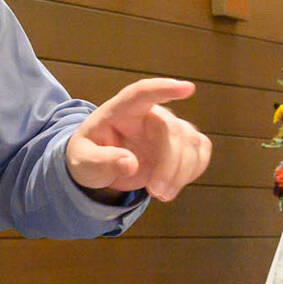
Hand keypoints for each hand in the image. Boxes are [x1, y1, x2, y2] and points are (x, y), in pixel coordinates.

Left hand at [65, 78, 211, 201]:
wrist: (100, 165)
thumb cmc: (89, 156)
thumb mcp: (82, 162)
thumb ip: (100, 162)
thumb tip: (129, 163)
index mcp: (120, 110)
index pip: (142, 93)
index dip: (164, 89)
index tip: (188, 88)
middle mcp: (149, 113)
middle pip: (171, 130)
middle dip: (169, 164)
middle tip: (156, 192)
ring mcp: (168, 126)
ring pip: (190, 142)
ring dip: (182, 173)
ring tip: (161, 195)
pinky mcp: (182, 142)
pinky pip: (200, 150)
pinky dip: (193, 171)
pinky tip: (173, 185)